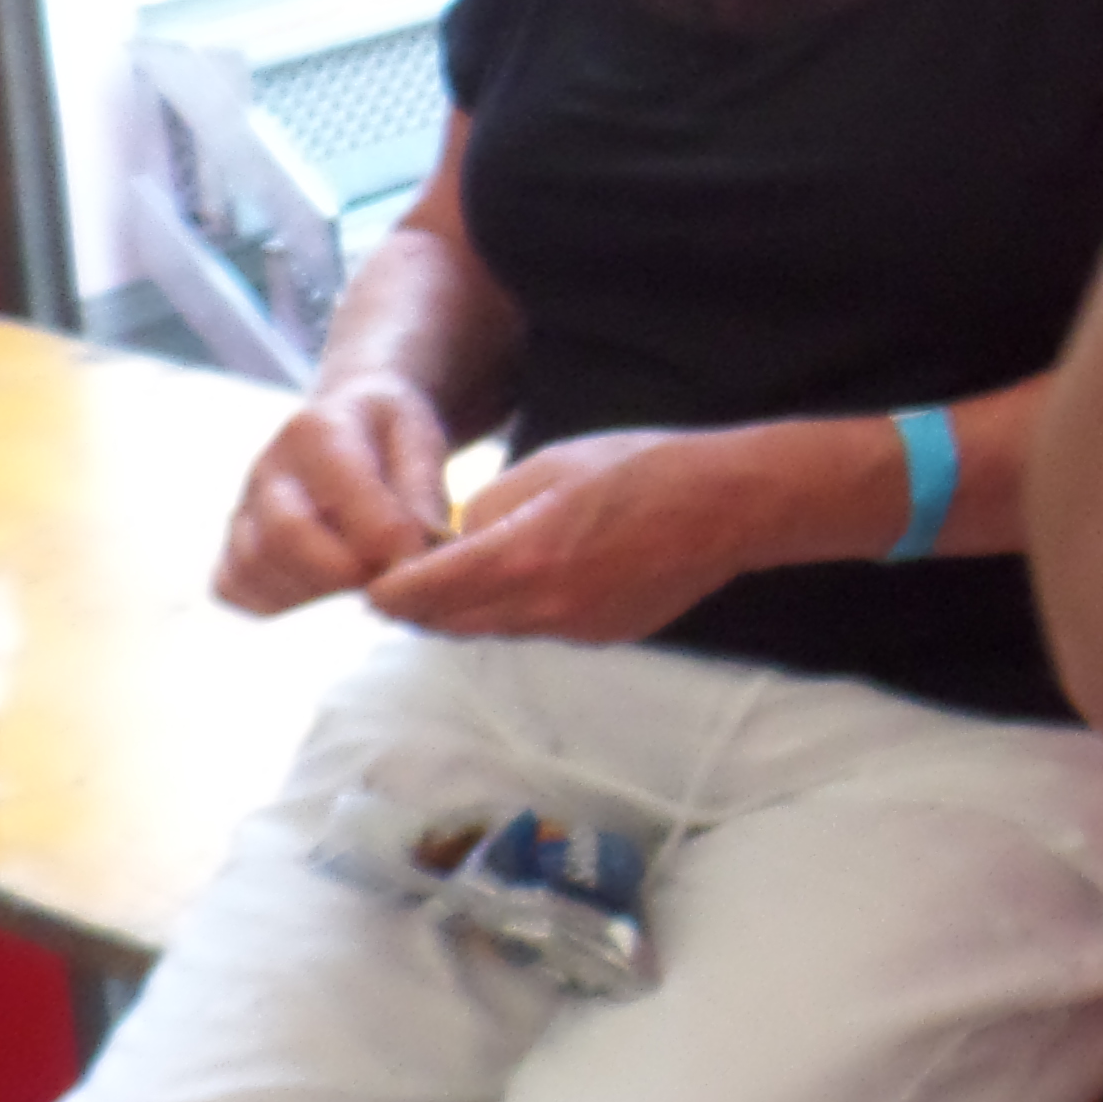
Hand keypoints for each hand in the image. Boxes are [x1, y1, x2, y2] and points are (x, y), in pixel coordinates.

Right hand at [214, 372, 458, 615]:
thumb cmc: (388, 433)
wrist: (346, 420)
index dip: (382, 540)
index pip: (338, 495)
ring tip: (363, 582)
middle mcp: (266, 470)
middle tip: (388, 582)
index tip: (419, 566)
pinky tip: (327, 593)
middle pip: (282, 537)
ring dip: (315, 592)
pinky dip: (282, 604)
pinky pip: (237, 588)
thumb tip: (414, 557)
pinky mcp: (231, 548)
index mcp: (315, 431)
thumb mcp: (419, 436)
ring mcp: (242, 510)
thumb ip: (421, 491)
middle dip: (342, 573)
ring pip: (254, 570)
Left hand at [362, 429, 760, 643]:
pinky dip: (516, 610)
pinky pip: (535, 629)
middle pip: (446, 625)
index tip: (373, 580)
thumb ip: (489, 506)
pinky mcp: (599, 637)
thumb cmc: (643, 468)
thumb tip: (456, 536)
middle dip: (418, 605)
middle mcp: (540, 607)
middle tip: (404, 578)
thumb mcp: (550, 464)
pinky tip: (538, 574)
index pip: (421, 594)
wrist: (729, 506)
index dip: (387, 591)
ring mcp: (572, 629)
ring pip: (489, 630)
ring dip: (465, 609)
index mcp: (521, 557)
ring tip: (465, 573)